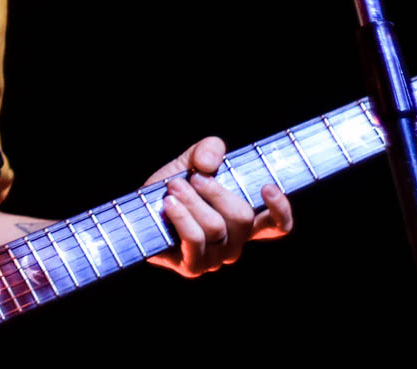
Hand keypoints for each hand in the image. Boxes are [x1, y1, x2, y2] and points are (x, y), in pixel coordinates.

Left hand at [144, 136, 294, 276]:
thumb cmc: (171, 187)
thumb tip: (210, 163)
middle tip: (193, 177)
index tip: (267, 187)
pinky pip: (195, 241)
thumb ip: (207, 150)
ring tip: (173, 187)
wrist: (137, 210)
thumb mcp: (191, 161)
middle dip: (216, 191)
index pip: (276, 225)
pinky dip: (182, 217)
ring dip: (192, 201)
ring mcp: (216, 258)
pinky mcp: (193, 266)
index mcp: (243, 221)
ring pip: (215, 227)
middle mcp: (235, 242)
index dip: (279, 209)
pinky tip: (168, 203)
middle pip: (242, 217)